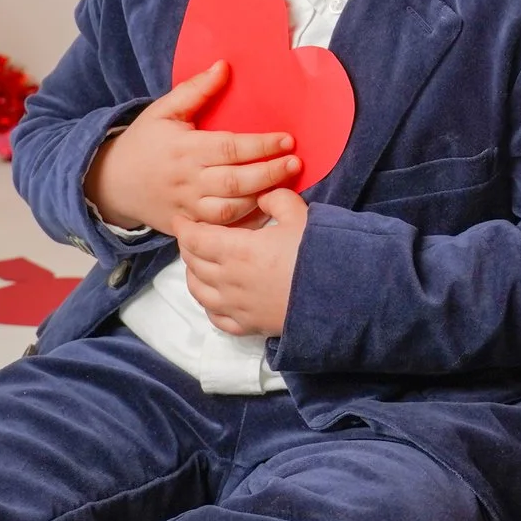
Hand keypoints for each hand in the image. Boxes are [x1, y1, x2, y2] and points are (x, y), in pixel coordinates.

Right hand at [84, 62, 295, 233]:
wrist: (111, 183)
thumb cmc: (144, 142)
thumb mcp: (163, 110)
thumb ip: (195, 89)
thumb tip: (224, 66)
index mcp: (185, 149)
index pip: (229, 148)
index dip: (261, 145)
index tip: (288, 140)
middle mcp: (189, 181)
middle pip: (235, 183)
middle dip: (269, 174)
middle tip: (295, 164)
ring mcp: (188, 207)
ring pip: (229, 211)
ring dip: (260, 201)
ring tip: (285, 187)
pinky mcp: (188, 226)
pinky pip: (219, 230)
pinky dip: (243, 224)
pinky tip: (265, 212)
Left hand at [173, 188, 305, 335]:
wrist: (338, 295)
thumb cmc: (317, 253)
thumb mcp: (300, 215)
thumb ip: (276, 200)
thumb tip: (263, 196)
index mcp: (237, 250)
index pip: (195, 238)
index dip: (184, 228)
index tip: (182, 219)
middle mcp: (228, 280)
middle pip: (193, 263)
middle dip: (188, 247)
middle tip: (193, 236)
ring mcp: (236, 306)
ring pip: (198, 291)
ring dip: (193, 274)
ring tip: (199, 264)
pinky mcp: (248, 325)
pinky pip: (216, 318)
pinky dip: (208, 305)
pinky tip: (215, 297)